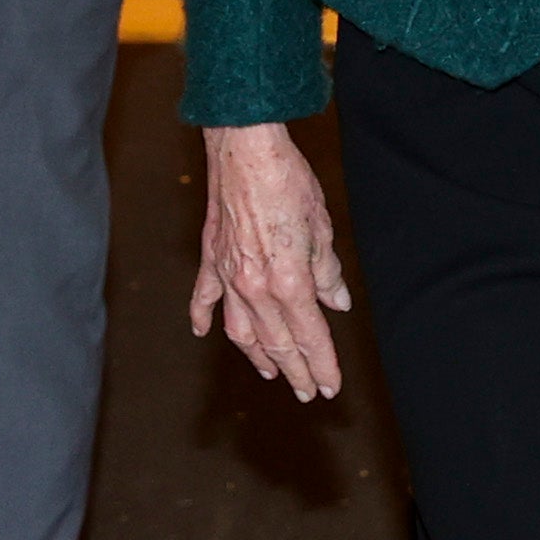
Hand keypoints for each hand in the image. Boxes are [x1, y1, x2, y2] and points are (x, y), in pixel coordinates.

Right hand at [189, 122, 350, 401]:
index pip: (310, 336)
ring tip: (271, 372)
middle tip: (307, 391)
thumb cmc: (288, 180)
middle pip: (278, 342)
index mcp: (289, 281)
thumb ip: (328, 272)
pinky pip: (204, 297)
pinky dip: (203, 318)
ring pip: (241, 331)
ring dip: (257, 356)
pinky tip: (202, 333)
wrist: (245, 147)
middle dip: (296, 371)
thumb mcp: (322, 227)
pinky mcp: (211, 257)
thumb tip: (337, 302)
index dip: (323, 364)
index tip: (331, 385)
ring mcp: (228, 275)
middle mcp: (255, 287)